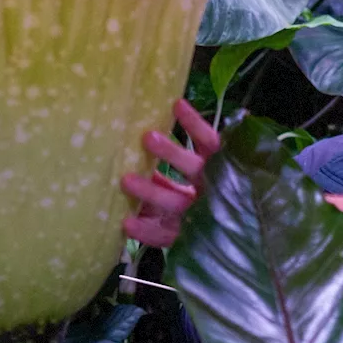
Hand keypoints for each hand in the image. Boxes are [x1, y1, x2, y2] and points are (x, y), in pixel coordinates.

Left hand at [121, 98, 220, 247]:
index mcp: (217, 169)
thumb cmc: (196, 192)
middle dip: (171, 153)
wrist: (216, 235)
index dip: (194, 125)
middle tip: (147, 137)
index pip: (209, 142)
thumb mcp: (193, 171)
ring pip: (175, 201)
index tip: (176, 105)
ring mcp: (197, 215)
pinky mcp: (182, 238)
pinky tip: (126, 223)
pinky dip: (145, 230)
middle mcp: (210, 189)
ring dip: (151, 191)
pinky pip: (163, 236)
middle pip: (193, 168)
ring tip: (125, 179)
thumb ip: (177, 154)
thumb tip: (152, 121)